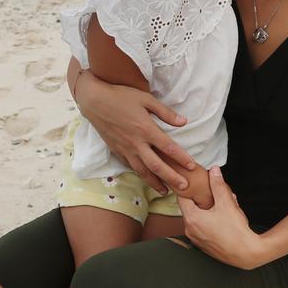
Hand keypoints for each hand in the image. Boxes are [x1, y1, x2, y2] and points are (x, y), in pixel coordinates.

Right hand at [76, 72, 196, 193]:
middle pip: (157, 165)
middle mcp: (136, 142)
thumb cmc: (121, 96)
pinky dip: (140, 175)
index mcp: (146, 129)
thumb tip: (184, 122)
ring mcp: (125, 148)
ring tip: (166, 191)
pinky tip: (146, 179)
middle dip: (172, 178)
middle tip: (184, 187)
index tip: (192, 166)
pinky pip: (130, 166)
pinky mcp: (116, 151)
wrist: (94, 101)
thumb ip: (165, 112)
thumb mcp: (146, 99)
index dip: (182, 158)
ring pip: (142, 171)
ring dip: (155, 183)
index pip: (168, 147)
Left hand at [176, 167, 268, 269]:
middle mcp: (190, 230)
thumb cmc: (236, 230)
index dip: (188, 188)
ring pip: (198, 219)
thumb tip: (214, 171)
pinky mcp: (203, 246)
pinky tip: (223, 220)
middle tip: (215, 195)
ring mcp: (196, 239)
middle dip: (202, 199)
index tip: (195, 183)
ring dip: (207, 211)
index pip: (181, 197)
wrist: (246, 254)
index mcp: (192, 218)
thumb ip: (218, 185)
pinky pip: (202, 229)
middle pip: (190, 208)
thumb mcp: (227, 203)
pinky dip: (209, 222)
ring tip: (224, 207)